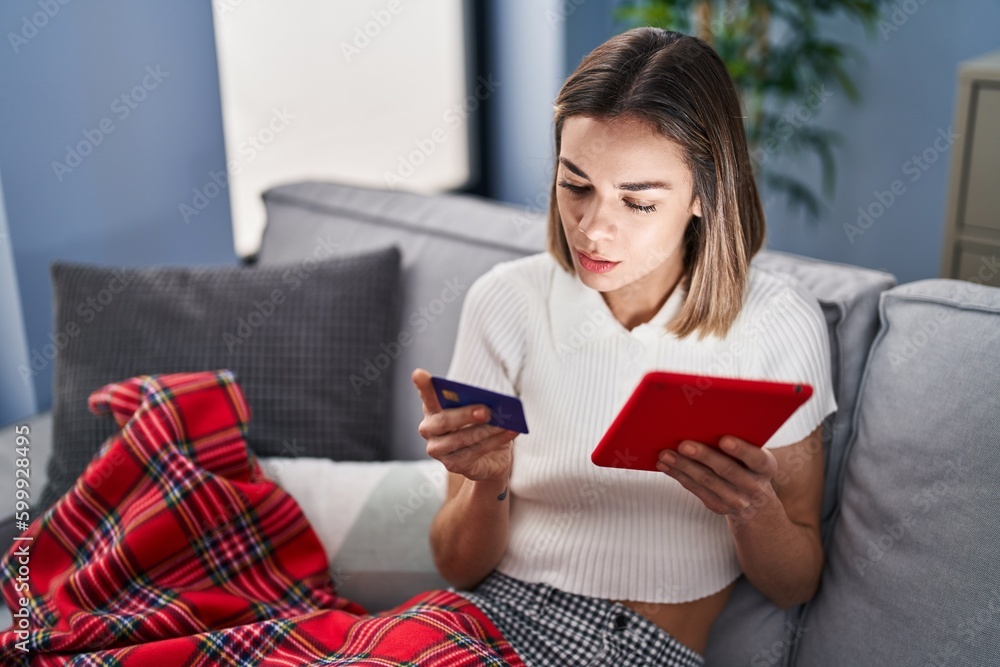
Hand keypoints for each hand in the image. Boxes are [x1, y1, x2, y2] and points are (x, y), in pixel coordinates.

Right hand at [412, 368, 516, 482]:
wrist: (490, 457)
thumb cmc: (481, 425)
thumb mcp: (481, 410)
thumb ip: (480, 403)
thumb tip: (494, 403)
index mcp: (433, 408)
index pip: (426, 396)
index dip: (423, 386)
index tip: (419, 374)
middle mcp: (429, 429)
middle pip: (444, 421)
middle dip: (466, 415)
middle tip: (486, 410)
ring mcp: (438, 450)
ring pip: (461, 439)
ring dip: (486, 430)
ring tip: (506, 423)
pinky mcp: (452, 465)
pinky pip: (474, 452)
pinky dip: (495, 441)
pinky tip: (510, 432)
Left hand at [656, 436, 778, 521]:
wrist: (755, 501)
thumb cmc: (748, 463)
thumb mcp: (754, 453)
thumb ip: (740, 439)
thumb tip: (706, 418)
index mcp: (766, 467)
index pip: (756, 459)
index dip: (741, 450)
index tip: (724, 440)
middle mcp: (754, 486)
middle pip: (727, 470)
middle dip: (704, 456)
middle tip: (684, 444)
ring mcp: (736, 500)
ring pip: (707, 481)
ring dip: (684, 466)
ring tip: (666, 454)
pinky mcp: (718, 506)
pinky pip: (695, 489)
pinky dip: (678, 475)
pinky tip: (664, 465)